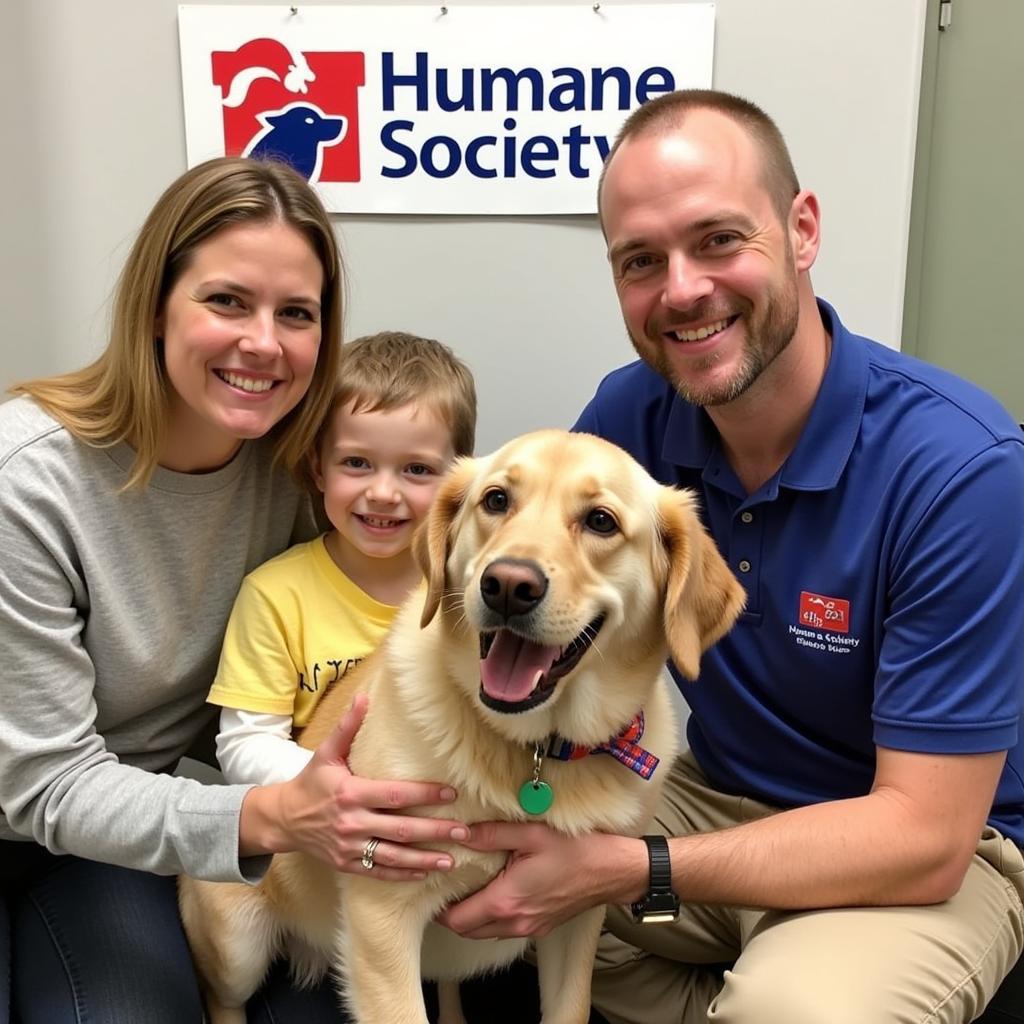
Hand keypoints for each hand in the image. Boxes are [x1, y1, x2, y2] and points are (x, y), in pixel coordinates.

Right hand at [246, 694, 469, 879]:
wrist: (283, 819)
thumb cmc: (310, 782)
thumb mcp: (326, 753)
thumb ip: (347, 727)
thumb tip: (364, 697)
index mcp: (351, 793)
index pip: (395, 795)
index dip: (424, 794)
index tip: (451, 794)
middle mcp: (352, 823)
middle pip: (401, 829)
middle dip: (434, 831)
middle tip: (464, 832)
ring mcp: (349, 847)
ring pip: (394, 856)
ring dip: (424, 859)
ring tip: (451, 859)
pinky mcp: (346, 865)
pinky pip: (379, 872)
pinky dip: (403, 874)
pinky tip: (425, 872)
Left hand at [437, 822, 632, 937]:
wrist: (614, 871)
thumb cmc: (577, 850)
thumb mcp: (531, 833)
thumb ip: (492, 834)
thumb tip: (461, 832)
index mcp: (506, 901)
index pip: (457, 919)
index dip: (439, 906)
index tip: (434, 883)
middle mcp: (514, 922)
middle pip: (467, 930)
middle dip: (451, 912)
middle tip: (445, 883)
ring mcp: (528, 928)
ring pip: (485, 932)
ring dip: (471, 915)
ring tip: (467, 885)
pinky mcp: (540, 926)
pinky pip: (504, 929)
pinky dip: (491, 916)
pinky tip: (495, 890)